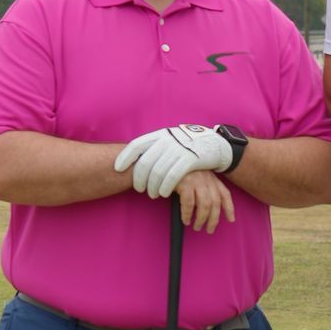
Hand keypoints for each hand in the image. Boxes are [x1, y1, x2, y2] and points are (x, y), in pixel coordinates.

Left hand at [114, 124, 233, 196]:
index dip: (125, 157)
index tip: (117, 169)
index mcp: (160, 135)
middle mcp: (167, 140)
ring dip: (152, 186)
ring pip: (158, 171)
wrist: (213, 144)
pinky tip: (163, 193)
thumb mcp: (170, 141)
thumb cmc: (187, 147)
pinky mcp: (190, 159)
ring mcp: (179, 149)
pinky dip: (165, 187)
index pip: (136, 145)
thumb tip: (134, 159)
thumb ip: (155, 148)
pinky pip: (173, 176)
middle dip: (139, 178)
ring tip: (152, 194)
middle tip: (139, 189)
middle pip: (145, 162)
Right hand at [174, 168, 234, 234]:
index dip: (229, 208)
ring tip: (196, 226)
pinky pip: (189, 204)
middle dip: (214, 220)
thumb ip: (203, 188)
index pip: (225, 194)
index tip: (231, 220)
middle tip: (209, 230)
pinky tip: (186, 220)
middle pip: (215, 203)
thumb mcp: (197, 176)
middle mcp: (207, 179)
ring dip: (202, 219)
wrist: (167, 158)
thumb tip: (205, 208)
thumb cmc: (180, 170)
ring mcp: (197, 181)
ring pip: (205, 205)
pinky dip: (188, 214)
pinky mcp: (185, 183)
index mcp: (212, 177)